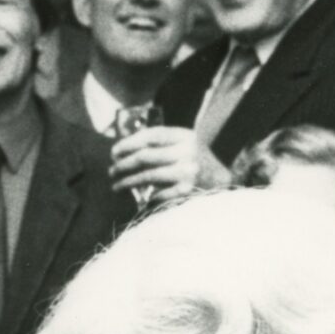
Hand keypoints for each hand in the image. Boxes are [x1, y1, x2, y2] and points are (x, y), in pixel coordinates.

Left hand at [109, 125, 231, 206]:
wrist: (222, 180)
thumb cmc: (195, 160)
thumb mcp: (183, 143)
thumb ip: (160, 143)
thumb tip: (122, 151)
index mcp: (185, 136)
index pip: (151, 136)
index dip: (128, 143)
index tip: (114, 152)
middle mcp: (187, 152)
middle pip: (145, 156)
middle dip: (123, 164)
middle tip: (111, 170)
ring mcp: (187, 172)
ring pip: (147, 176)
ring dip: (127, 182)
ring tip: (116, 185)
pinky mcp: (187, 191)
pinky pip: (157, 194)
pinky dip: (146, 196)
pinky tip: (139, 197)